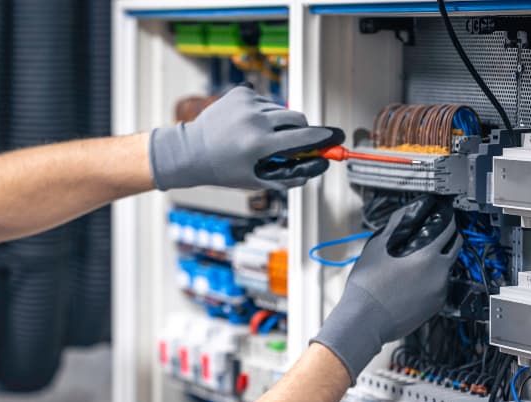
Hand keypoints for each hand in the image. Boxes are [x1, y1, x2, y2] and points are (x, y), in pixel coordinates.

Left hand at [149, 86, 343, 190]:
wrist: (191, 151)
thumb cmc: (224, 170)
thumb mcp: (257, 180)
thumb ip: (291, 175)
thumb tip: (321, 165)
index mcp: (258, 144)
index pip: (303, 138)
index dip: (324, 139)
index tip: (339, 137)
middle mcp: (253, 120)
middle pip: (297, 118)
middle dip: (300, 131)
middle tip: (292, 143)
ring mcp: (246, 103)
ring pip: (281, 110)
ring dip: (279, 123)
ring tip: (257, 137)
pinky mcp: (241, 93)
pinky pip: (266, 102)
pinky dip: (263, 114)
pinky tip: (246, 125)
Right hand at [311, 205, 461, 381]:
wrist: (364, 321)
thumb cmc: (367, 288)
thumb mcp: (375, 249)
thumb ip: (393, 228)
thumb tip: (402, 215)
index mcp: (427, 256)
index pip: (448, 231)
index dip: (447, 220)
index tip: (445, 217)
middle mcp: (440, 274)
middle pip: (455, 249)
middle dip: (450, 239)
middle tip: (440, 234)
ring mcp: (440, 292)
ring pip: (447, 270)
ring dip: (439, 261)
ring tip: (421, 260)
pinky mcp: (435, 307)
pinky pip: (439, 287)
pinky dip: (432, 280)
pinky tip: (416, 281)